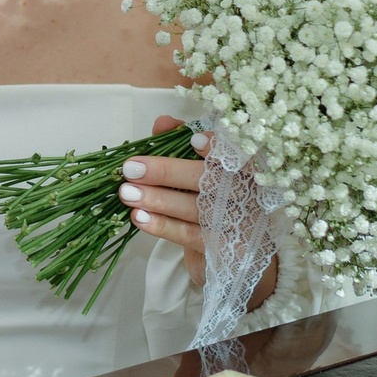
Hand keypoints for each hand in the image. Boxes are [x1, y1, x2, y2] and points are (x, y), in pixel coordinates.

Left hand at [122, 115, 279, 305]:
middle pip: (209, 181)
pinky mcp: (223, 250)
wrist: (234, 254)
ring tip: (127, 192)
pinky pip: (190, 235)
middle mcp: (248, 195)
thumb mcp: (200, 170)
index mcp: (247, 169)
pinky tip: (139, 217)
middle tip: (131, 168)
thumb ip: (182, 143)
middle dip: (168, 172)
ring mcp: (238, 225)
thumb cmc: (214, 201)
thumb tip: (163, 122)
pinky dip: (163, 225)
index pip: (237, 155)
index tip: (193, 140)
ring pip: (195, 209)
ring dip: (158, 199)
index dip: (217, 147)